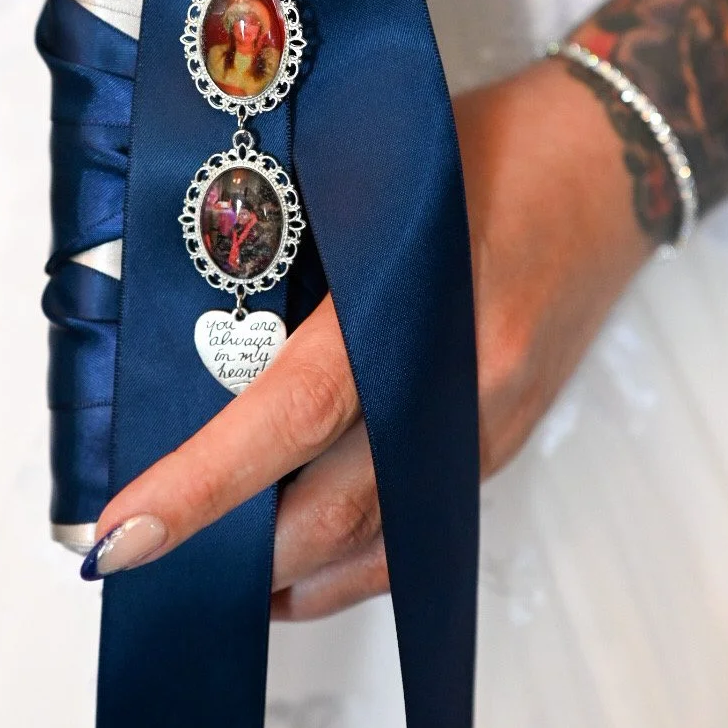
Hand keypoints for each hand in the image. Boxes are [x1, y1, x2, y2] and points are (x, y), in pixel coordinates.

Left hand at [83, 60, 650, 619]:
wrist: (603, 169)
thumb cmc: (481, 151)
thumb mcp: (372, 172)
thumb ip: (297, 247)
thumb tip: (186, 326)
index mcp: (420, 301)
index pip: (293, 412)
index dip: (204, 482)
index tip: (123, 532)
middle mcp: (459, 386)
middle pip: (333, 512)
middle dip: (229, 556)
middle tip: (133, 559)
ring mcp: (485, 430)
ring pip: (374, 546)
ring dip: (281, 575)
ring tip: (192, 570)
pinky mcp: (498, 448)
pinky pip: (414, 538)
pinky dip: (346, 569)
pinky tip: (286, 576)